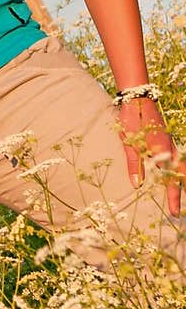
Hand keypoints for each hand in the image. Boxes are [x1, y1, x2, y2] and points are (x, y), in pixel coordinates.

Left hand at [116, 98, 184, 215]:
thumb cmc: (132, 119)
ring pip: (181, 165)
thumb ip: (134, 164)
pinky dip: (177, 167)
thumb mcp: (129, 143)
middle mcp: (169, 148)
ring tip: (181, 191)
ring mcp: (168, 142)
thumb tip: (138, 185)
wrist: (137, 96)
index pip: (171, 180)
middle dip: (182, 190)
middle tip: (178, 208)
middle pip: (182, 173)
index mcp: (162, 151)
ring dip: (181, 179)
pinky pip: (175, 156)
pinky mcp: (164, 137)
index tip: (174, 212)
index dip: (173, 197)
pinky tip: (172, 171)